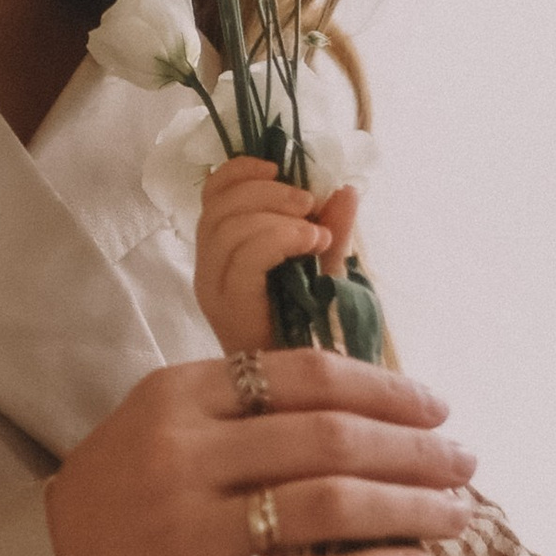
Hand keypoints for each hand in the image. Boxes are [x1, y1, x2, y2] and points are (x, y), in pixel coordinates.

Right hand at [44, 350, 468, 555]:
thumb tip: (365, 406)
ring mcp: (191, 536)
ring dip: (410, 508)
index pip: (304, 376)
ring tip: (455, 513)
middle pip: (331, 438)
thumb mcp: (157, 428)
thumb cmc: (114, 508)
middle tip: (464, 460)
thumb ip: (241, 408)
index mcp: (175, 398)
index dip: (385, 388)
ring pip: (331, 507)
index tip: (435, 405)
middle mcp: (182, 458)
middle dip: (415, 448)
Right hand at [193, 154, 362, 353]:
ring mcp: (215, 290)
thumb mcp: (323, 267)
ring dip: (278, 216)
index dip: (239, 171)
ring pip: (229, 227)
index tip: (278, 166)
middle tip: (309, 202)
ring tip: (316, 232)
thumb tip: (346, 189)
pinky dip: (282, 238)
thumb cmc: (309, 329)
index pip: (211, 194)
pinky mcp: (229, 307)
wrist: (307, 389)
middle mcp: (209, 269)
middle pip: (219, 206)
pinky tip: (313, 244)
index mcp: (222, 252)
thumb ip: (331, 227)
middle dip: (267, 191)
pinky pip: (246, 256)